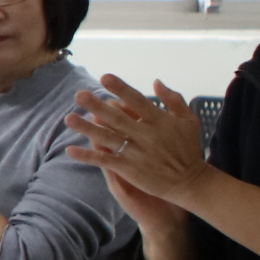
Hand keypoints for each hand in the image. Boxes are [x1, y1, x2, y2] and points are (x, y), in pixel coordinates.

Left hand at [68, 74, 204, 226]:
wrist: (190, 182)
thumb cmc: (188, 148)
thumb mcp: (189, 120)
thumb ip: (173, 99)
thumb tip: (156, 81)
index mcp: (159, 120)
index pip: (136, 101)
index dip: (121, 89)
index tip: (104, 77)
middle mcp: (145, 135)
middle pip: (117, 118)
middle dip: (97, 106)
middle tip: (79, 95)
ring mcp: (135, 152)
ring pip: (107, 138)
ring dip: (87, 128)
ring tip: (69, 118)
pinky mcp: (129, 169)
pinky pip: (105, 160)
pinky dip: (88, 156)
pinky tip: (70, 150)